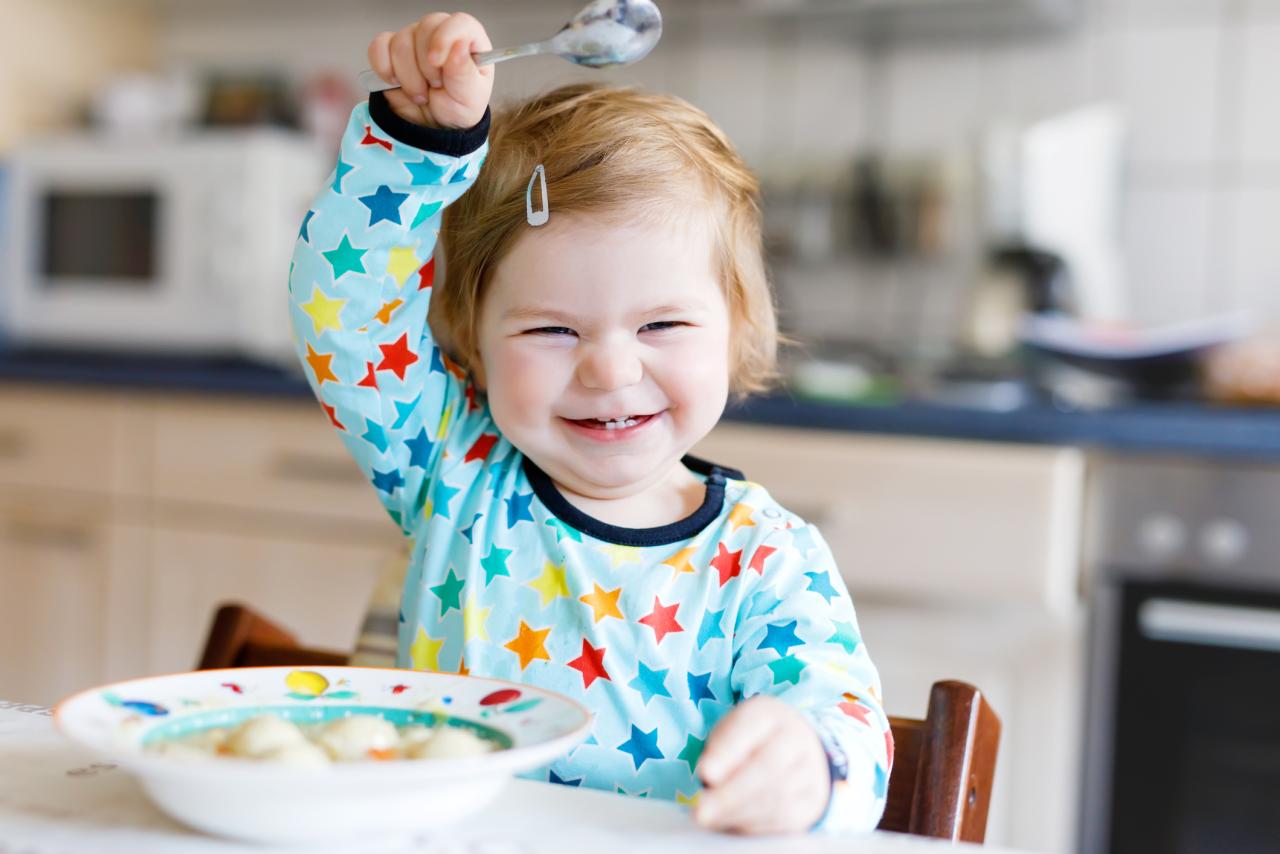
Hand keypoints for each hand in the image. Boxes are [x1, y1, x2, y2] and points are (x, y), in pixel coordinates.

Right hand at [367, 12, 493, 129]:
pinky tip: (396, 83)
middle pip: (424, 29)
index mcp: (467, 41)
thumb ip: (464, 72)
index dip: (445, 39)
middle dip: (426, 67)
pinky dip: (384, 69)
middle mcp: (439, 34)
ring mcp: (413, 39)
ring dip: (408, 77)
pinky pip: (378, 48)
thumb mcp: (469, 98)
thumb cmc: (458, 107)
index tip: (437, 62)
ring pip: (400, 43)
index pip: (458, 23)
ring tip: (421, 94)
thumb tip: (459, 45)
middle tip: (434, 87)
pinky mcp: (390, 50)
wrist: (435, 126)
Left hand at [694, 695, 830, 833]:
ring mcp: (810, 769)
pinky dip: (754, 824)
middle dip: (731, 794)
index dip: (727, 752)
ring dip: (739, 813)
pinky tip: (731, 823)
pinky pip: (784, 818)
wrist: (795, 749)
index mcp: (770, 714)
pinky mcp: (813, 800)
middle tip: (701, 811)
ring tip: (710, 819)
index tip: (705, 773)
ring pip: (776, 796)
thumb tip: (709, 777)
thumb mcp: (730, 733)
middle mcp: (797, 738)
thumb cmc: (750, 740)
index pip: (749, 728)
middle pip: (768, 767)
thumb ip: (719, 750)